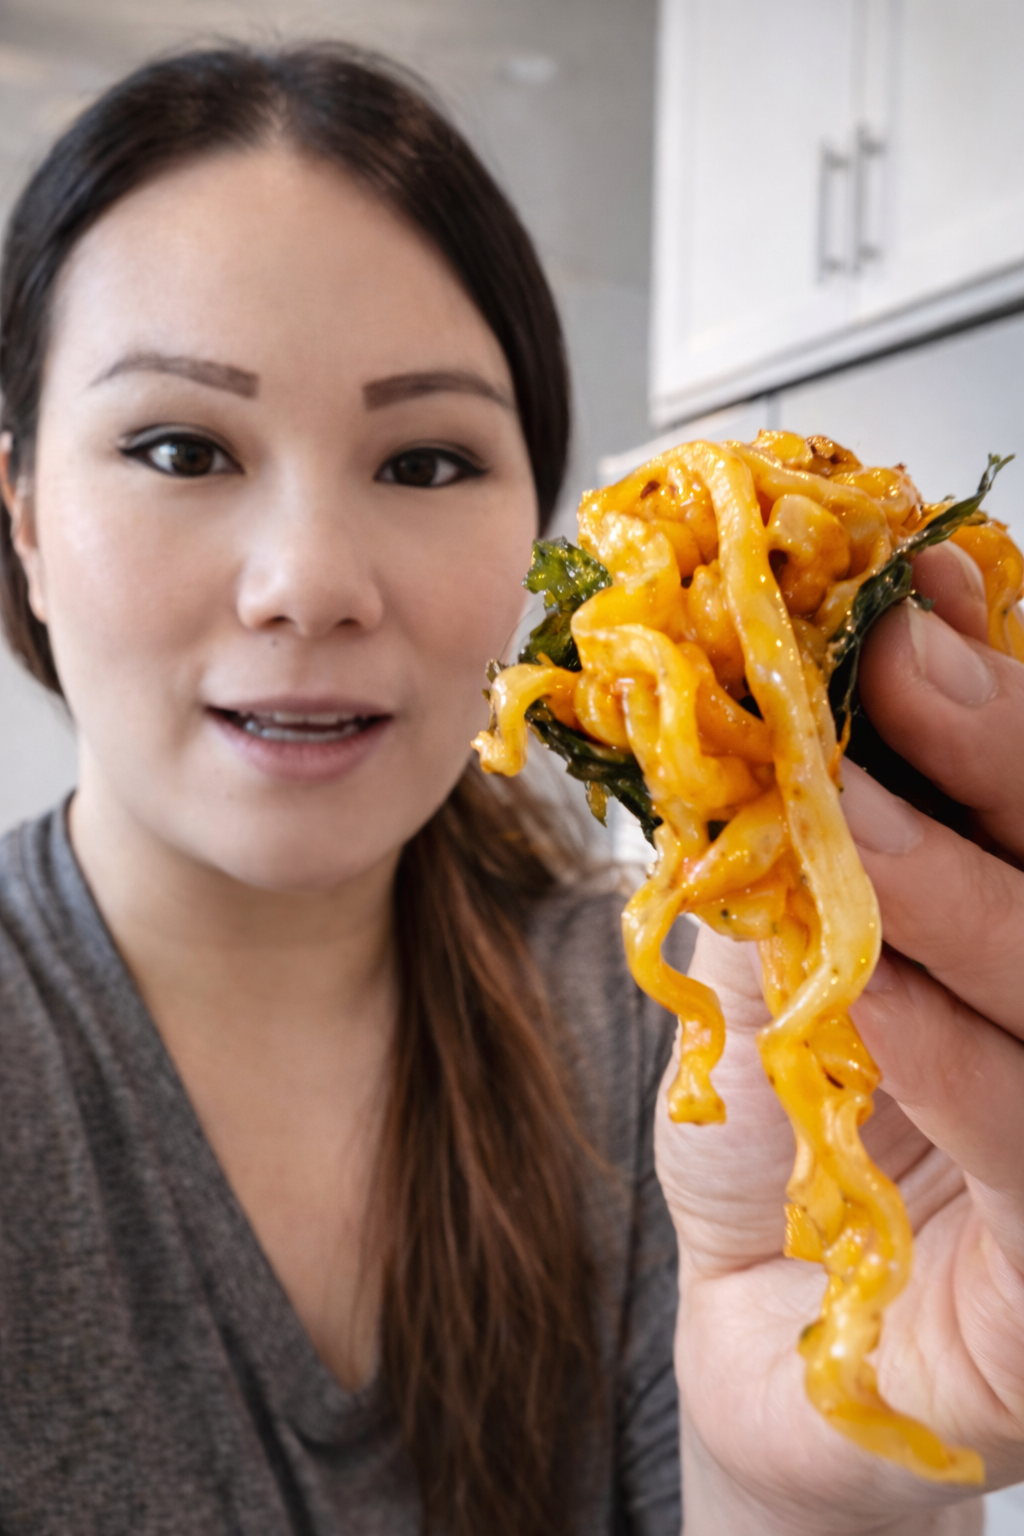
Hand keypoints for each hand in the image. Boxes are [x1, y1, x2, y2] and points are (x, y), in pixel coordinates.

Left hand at [655, 542, 1023, 1534]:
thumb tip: (759, 698)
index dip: (1000, 679)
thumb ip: (786, 862)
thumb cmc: (781, 1142)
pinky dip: (956, 1061)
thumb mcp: (768, 971)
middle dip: (1001, 747)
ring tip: (847, 806)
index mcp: (1011, 931)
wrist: (768, 1337)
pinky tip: (881, 1001)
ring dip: (959, 888)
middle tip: (901, 654)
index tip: (919, 583)